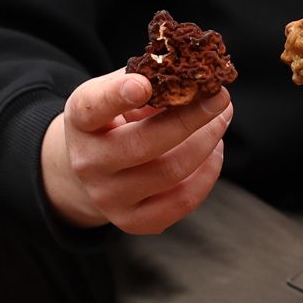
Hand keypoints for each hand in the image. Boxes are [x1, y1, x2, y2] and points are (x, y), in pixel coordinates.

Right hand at [41, 70, 231, 233]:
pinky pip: (182, 201)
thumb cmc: (113, 120)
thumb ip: (144, 81)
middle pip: (144, 144)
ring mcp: (109, 198)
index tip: (142, 85)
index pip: (92, 108)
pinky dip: (207, 173)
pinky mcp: (133, 222)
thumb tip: (194, 80)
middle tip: (221, 99)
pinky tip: (213, 152)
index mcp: (81, 122)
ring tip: (220, 121)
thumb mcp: (114, 92)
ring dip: (207, 143)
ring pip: (171, 172)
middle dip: (191, 119)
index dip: (116, 96)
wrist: (95, 169)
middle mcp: (88, 164)